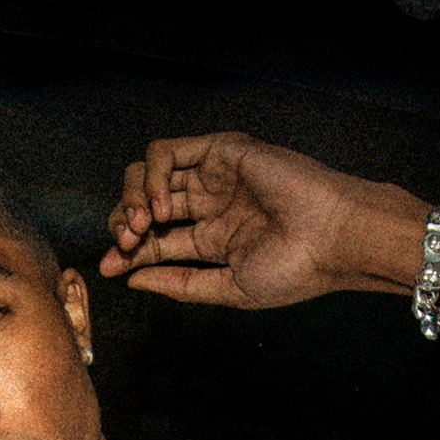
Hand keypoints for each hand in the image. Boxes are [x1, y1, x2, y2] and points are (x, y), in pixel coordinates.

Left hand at [100, 132, 408, 310]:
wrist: (331, 240)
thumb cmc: (291, 270)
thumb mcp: (225, 289)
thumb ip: (178, 284)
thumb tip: (131, 281)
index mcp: (211, 239)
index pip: (154, 241)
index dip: (126, 253)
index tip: (108, 268)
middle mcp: (209, 205)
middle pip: (144, 205)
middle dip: (124, 224)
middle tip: (128, 242)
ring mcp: (214, 176)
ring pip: (148, 174)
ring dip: (133, 198)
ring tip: (143, 223)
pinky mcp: (221, 150)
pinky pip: (167, 152)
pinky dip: (151, 174)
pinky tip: (161, 203)